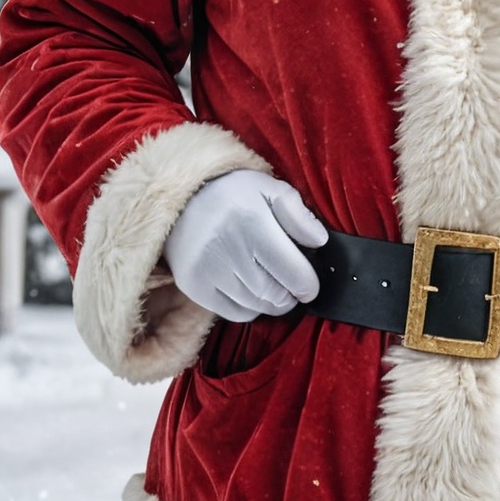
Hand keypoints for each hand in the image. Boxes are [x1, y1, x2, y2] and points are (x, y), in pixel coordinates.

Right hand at [163, 170, 327, 321]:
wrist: (179, 199)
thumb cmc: (232, 194)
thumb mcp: (269, 188)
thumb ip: (297, 214)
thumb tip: (320, 241)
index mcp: (252, 222)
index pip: (292, 273)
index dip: (308, 285)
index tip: (310, 285)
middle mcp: (228, 249)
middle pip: (275, 295)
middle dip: (290, 295)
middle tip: (292, 286)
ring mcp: (208, 271)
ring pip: (256, 306)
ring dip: (271, 302)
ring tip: (273, 286)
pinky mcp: (194, 286)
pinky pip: (233, 313)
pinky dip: (249, 307)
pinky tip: (251, 290)